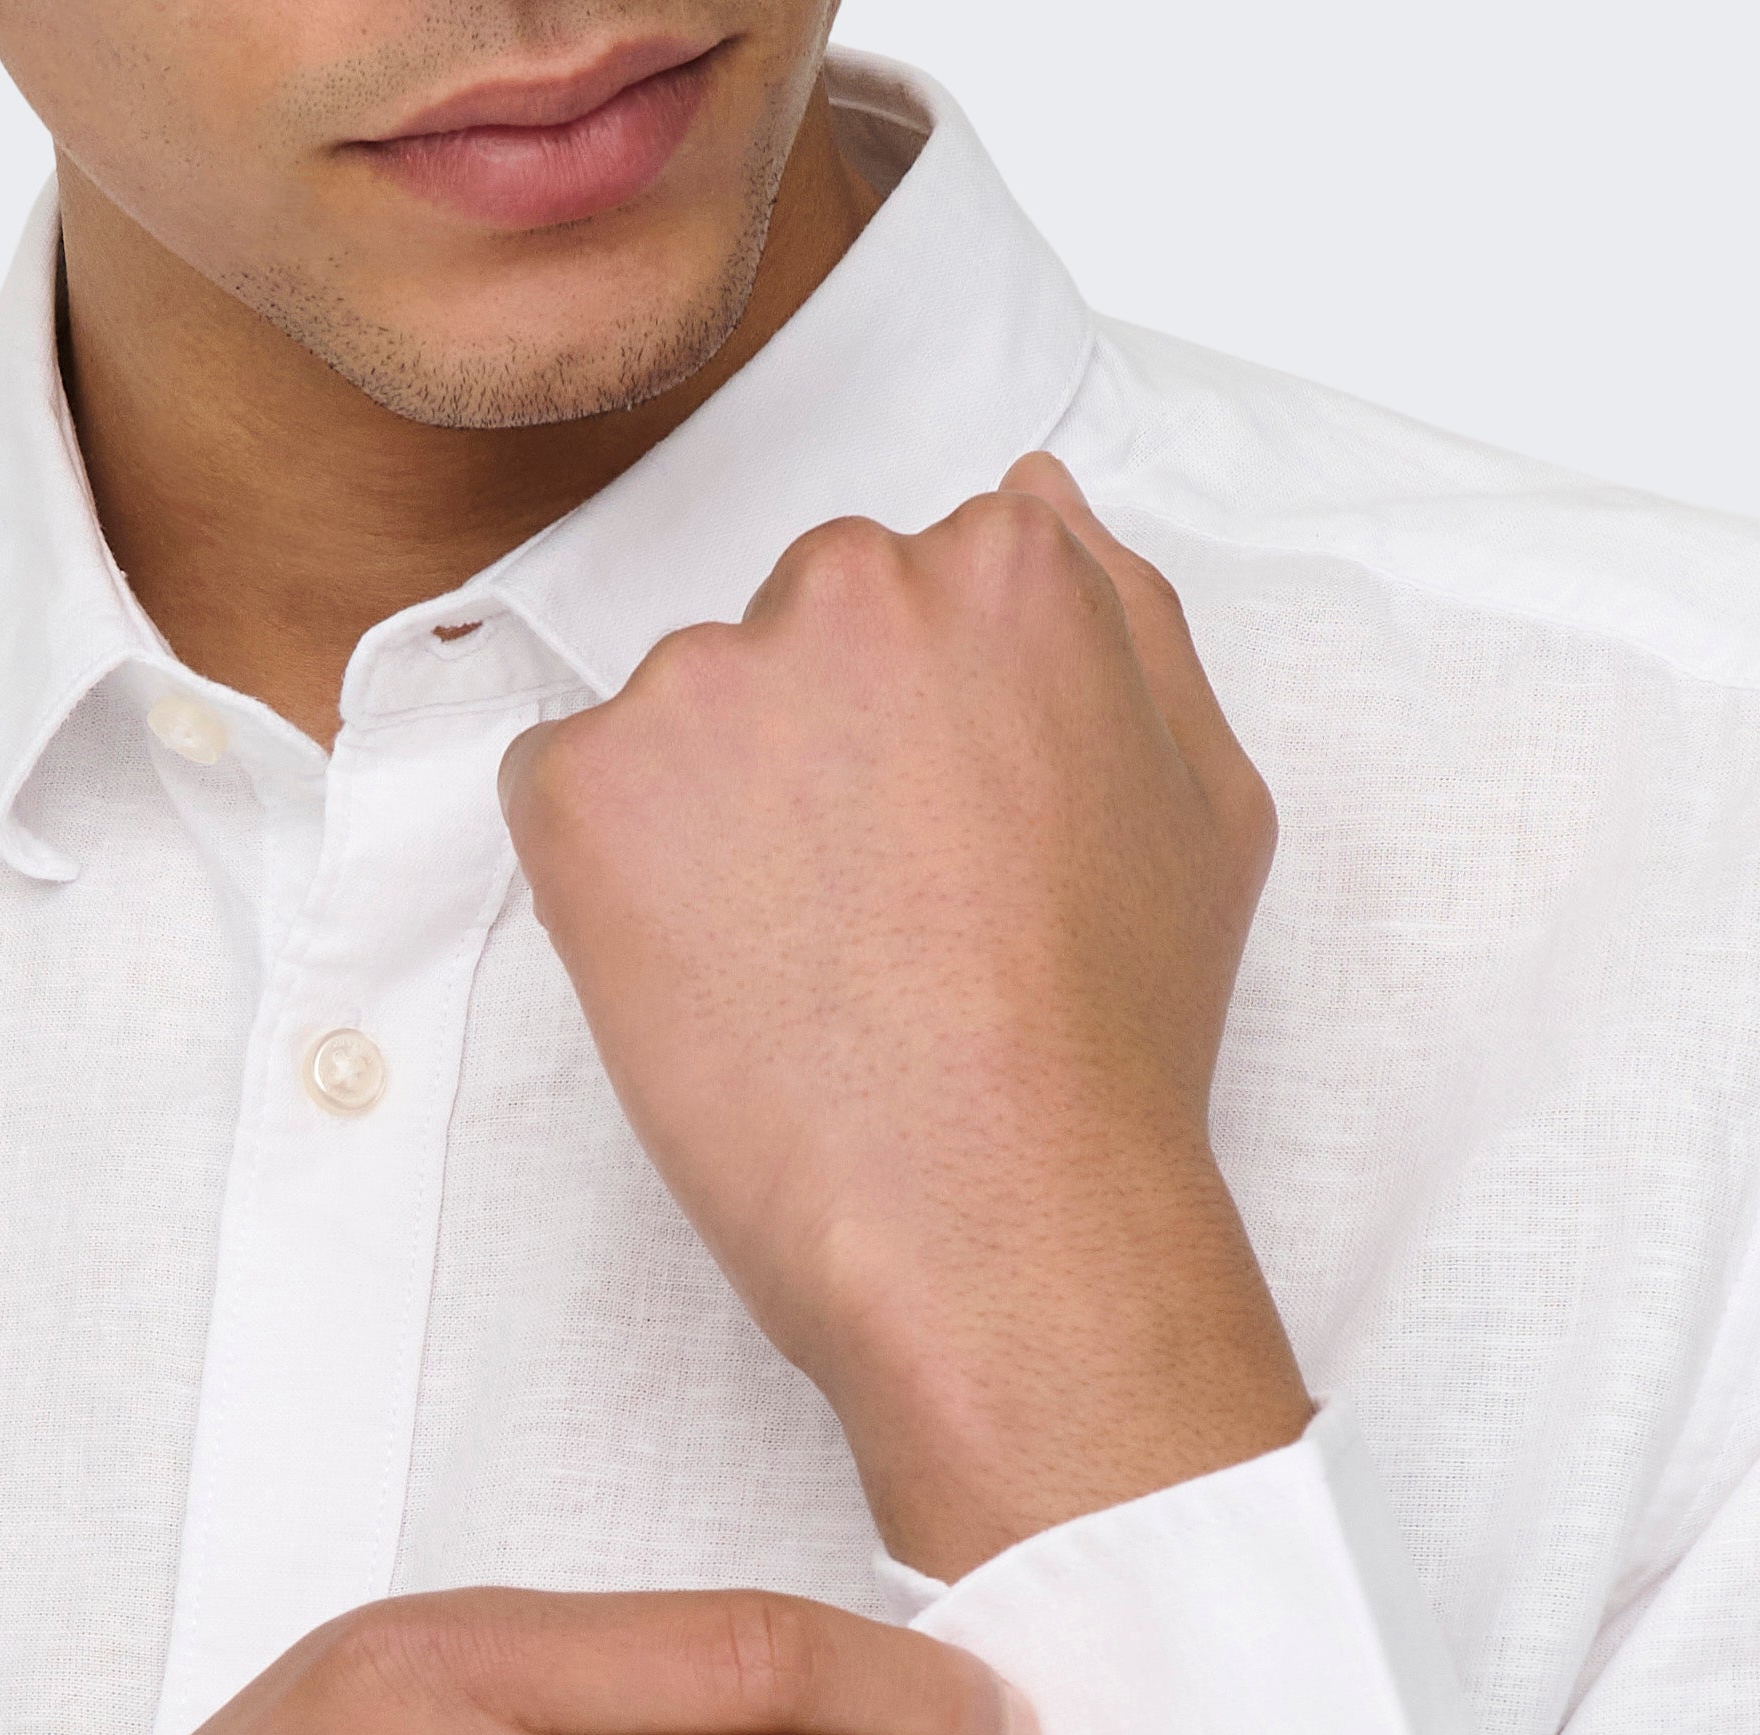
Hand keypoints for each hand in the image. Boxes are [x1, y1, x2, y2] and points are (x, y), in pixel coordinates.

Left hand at [499, 455, 1312, 1578]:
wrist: (997, 1217)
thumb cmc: (1111, 1044)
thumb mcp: (1203, 803)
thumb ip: (1123, 619)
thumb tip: (1035, 493)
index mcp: (1006, 566)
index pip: (908, 599)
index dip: (908, 744)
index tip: (931, 853)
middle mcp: (853, 584)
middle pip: (784, 641)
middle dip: (801, 761)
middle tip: (863, 928)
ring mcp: (705, 680)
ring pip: (673, 726)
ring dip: (703, 828)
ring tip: (793, 977)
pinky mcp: (586, 787)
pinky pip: (556, 799)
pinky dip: (602, 889)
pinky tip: (702, 989)